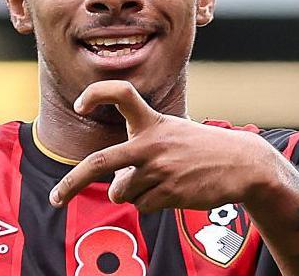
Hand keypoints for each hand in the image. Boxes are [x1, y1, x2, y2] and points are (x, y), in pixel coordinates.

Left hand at [49, 80, 278, 212]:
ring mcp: (159, 169)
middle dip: (73, 182)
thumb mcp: (172, 133)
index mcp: (152, 122)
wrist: (242, 164)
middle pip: (100, 163)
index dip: (96, 94)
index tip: (80, 105)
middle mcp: (151, 143)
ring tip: (162, 181)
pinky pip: (142, 206)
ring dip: (134, 192)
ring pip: (123, 191)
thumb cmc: (201, 149)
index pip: (120, 93)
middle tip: (56, 198)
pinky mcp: (169, 192)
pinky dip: (150, 203)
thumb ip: (141, 148)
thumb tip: (116, 184)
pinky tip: (173, 191)